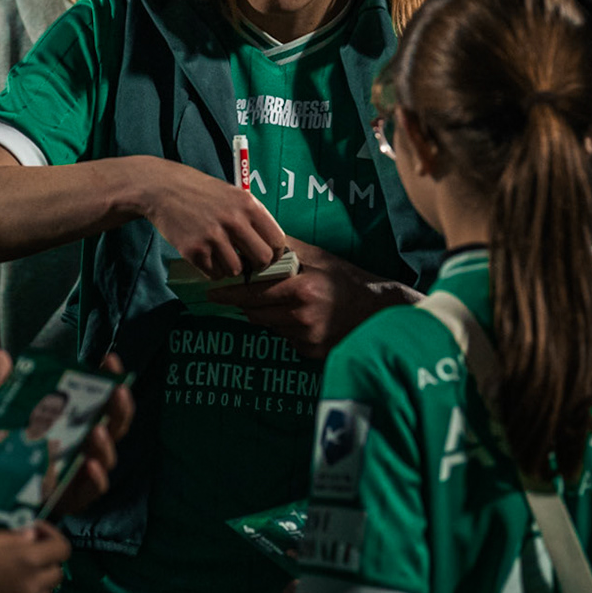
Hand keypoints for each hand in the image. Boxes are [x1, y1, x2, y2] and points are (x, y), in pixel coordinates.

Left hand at [0, 348, 136, 519]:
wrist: (5, 496)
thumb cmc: (18, 450)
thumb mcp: (10, 415)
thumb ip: (5, 387)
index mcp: (79, 422)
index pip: (102, 397)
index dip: (110, 378)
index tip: (110, 361)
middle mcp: (88, 445)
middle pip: (115, 425)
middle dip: (119, 407)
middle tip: (118, 391)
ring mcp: (86, 471)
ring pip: (107, 457)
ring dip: (105, 443)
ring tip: (97, 431)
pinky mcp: (77, 497)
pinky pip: (93, 489)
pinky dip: (96, 478)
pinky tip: (90, 467)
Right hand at [0, 521, 69, 592]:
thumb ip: (13, 537)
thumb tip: (32, 536)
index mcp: (27, 560)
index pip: (62, 549)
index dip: (52, 538)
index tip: (36, 534)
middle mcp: (29, 586)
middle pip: (56, 575)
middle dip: (46, 562)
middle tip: (27, 557)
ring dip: (38, 588)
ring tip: (18, 581)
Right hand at [138, 158, 284, 279]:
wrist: (163, 189)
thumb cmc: (200, 192)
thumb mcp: (233, 194)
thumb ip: (252, 217)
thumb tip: (271, 247)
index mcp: (247, 205)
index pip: (277, 240)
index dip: (275, 253)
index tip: (268, 256)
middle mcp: (233, 220)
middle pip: (262, 259)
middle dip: (256, 265)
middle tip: (247, 262)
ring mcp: (213, 236)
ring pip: (236, 270)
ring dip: (230, 268)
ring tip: (220, 255)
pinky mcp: (194, 250)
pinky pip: (214, 273)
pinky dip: (211, 270)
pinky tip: (206, 255)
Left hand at [207, 235, 419, 358]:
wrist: (378, 311)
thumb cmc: (348, 280)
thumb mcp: (320, 258)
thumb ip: (287, 250)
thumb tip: (258, 239)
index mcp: (301, 290)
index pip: (252, 293)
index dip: (230, 293)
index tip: (213, 293)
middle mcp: (302, 317)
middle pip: (256, 314)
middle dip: (248, 304)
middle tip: (242, 295)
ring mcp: (307, 339)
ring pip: (270, 327)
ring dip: (270, 316)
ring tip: (286, 303)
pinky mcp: (312, 353)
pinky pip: (287, 340)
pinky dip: (287, 329)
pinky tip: (303, 319)